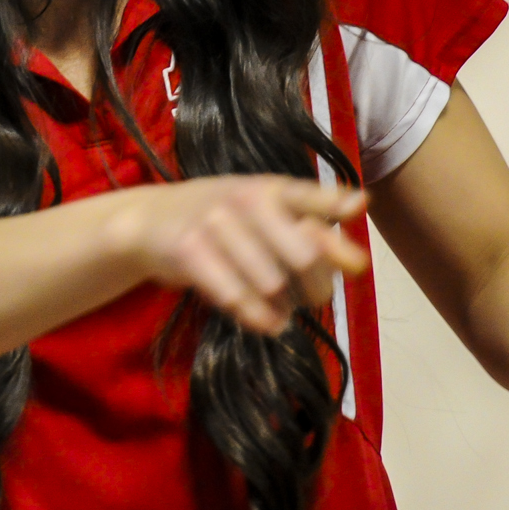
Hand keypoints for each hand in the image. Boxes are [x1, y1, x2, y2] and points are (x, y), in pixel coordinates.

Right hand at [120, 176, 369, 334]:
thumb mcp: (264, 213)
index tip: (359, 206)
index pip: (310, 195)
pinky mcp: (191, 252)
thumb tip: (358, 262)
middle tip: (307, 296)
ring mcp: (216, 224)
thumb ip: (314, 232)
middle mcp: (246, 199)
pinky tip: (263, 321)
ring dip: (282, 307)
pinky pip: (237, 299)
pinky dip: (258, 319)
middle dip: (315, 288)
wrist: (150, 219)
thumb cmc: (222, 219)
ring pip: (273, 286)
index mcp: (271, 188)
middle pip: (305, 257)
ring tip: (277, 306)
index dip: (336, 204)